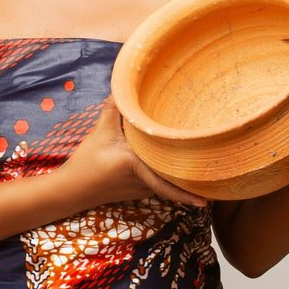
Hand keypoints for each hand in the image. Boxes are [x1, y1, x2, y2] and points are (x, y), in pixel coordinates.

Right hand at [59, 98, 209, 206]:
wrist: (72, 189)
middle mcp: (144, 182)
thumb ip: (113, 109)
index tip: (206, 202)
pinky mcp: (140, 189)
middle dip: (193, 177)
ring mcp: (143, 189)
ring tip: (203, 162)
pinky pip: (160, 180)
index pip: (166, 184)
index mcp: (136, 166)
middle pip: (173, 177)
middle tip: (217, 171)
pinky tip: (177, 161)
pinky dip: (168, 172)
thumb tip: (123, 86)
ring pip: (167, 179)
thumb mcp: (99, 132)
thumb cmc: (86, 163)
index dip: (187, 194)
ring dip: (181, 173)